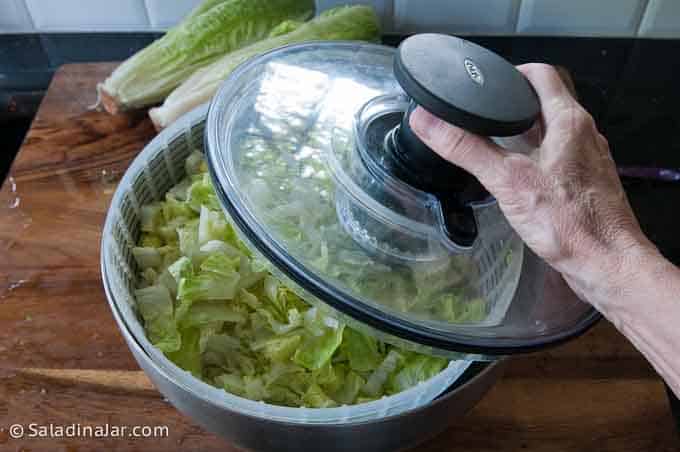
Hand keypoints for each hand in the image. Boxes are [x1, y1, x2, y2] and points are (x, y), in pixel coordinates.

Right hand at [409, 63, 654, 308]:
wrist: (606, 263)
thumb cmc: (567, 221)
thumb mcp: (507, 180)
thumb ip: (466, 149)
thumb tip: (426, 121)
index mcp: (569, 121)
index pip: (542, 75)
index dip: (513, 73)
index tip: (487, 84)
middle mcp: (584, 134)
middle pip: (546, 103)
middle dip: (513, 106)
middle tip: (482, 115)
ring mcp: (588, 159)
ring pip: (552, 132)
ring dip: (524, 132)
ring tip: (494, 143)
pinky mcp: (586, 183)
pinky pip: (558, 157)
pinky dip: (535, 157)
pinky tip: (518, 176)